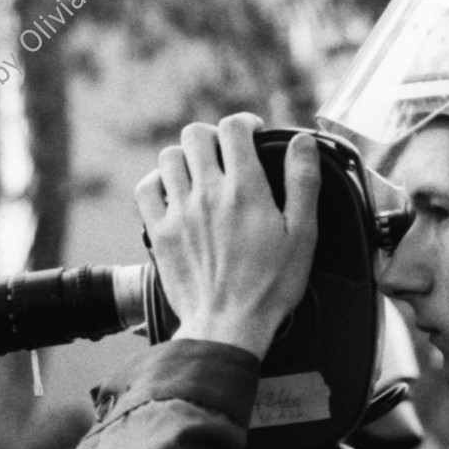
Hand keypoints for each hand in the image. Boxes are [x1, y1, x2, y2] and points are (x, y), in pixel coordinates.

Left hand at [133, 113, 319, 359]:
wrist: (227, 325)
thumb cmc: (269, 287)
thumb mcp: (303, 235)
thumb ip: (303, 184)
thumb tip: (302, 144)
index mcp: (245, 190)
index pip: (233, 128)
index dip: (244, 123)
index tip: (251, 135)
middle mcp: (207, 194)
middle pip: (195, 135)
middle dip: (212, 136)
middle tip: (224, 153)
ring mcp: (178, 212)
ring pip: (169, 157)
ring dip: (185, 157)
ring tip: (199, 172)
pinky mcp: (159, 232)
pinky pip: (146, 188)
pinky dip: (157, 181)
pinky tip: (172, 191)